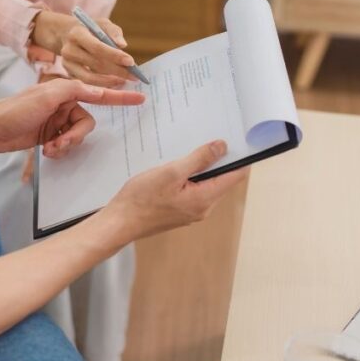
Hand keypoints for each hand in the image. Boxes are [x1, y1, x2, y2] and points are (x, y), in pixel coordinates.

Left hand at [0, 78, 143, 156]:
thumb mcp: (47, 96)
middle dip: (75, 136)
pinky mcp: (51, 136)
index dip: (120, 97)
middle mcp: (64, 104)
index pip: (99, 94)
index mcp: (67, 90)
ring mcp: (57, 121)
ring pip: (78, 136)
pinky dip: (59, 150)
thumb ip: (74, 90)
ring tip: (49, 148)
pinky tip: (46, 151)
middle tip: (59, 142)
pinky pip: (67, 145)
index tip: (140, 97)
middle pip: (87, 123)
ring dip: (66, 145)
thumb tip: (94, 90)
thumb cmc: (15, 110)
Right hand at [32, 11, 135, 87]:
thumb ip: (113, 32)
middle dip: (117, 71)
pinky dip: (101, 84)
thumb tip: (122, 45)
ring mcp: (67, 63)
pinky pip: (87, 82)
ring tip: (125, 80)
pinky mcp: (68, 73)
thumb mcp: (102, 23)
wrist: (67, 34)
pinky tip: (113, 83)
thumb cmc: (91, 28)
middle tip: (134, 76)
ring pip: (90, 77)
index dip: (115, 56)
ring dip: (110, 81)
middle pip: (96, 64)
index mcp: (77, 34)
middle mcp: (69, 49)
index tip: (131, 62)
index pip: (98, 47)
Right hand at [99, 140, 248, 241]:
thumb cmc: (142, 199)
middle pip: (221, 180)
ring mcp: (192, 212)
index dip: (239, 157)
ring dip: (200, 168)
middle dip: (218, 160)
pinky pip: (193, 190)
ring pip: (206, 184)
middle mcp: (203, 208)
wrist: (120, 222)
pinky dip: (189, 177)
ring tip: (188, 151)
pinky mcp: (180, 211)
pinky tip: (176, 168)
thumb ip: (199, 159)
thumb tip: (222, 147)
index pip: (235, 176)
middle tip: (208, 138)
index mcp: (205, 199)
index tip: (237, 140)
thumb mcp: (172, 172)